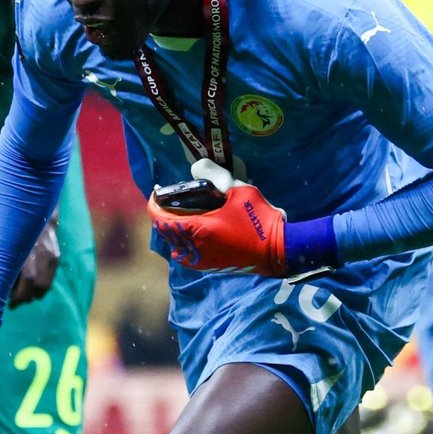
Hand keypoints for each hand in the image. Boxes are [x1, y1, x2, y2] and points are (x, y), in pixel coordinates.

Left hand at [9, 214, 60, 307]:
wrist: (34, 209)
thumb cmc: (12, 227)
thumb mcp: (4, 245)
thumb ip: (5, 264)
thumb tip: (1, 284)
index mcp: (27, 255)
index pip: (27, 284)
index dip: (19, 297)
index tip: (11, 304)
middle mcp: (42, 257)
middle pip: (38, 287)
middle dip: (27, 297)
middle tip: (16, 301)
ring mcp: (51, 255)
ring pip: (46, 284)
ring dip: (36, 293)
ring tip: (26, 294)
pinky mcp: (56, 254)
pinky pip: (51, 276)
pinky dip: (43, 284)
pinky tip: (35, 285)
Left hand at [149, 183, 287, 276]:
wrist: (278, 250)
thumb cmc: (258, 218)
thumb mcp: (238, 188)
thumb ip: (214, 174)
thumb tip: (196, 168)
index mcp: (197, 229)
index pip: (160, 219)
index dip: (154, 204)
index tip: (156, 193)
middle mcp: (194, 249)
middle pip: (165, 232)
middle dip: (163, 215)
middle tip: (170, 199)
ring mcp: (201, 260)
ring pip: (175, 245)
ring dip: (173, 229)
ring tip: (181, 213)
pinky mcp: (210, 266)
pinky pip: (187, 253)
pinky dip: (184, 241)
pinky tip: (196, 228)